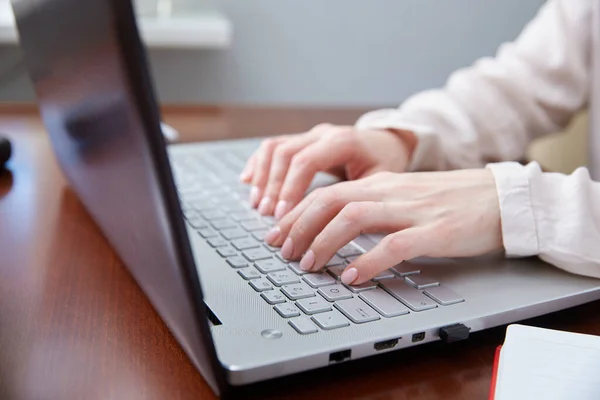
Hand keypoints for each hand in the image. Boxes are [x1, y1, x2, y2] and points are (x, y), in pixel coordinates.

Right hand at [240, 124, 415, 218]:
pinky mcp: (301, 140)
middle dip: (273, 187)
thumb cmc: (386, 164)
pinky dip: (258, 164)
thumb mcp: (381, 181)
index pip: (306, 161)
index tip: (282, 214)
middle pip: (285, 154)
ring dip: (262, 176)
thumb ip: (356, 197)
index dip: (291, 188)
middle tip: (267, 214)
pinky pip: (273, 147)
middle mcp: (323, 133)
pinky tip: (248, 181)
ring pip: (274, 148)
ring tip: (257, 204)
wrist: (388, 143)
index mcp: (343, 140)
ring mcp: (310, 135)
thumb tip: (334, 227)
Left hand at [263, 169, 501, 284]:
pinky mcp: (434, 231)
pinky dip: (368, 262)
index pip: (326, 192)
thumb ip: (371, 206)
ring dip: (324, 242)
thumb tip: (335, 226)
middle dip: (299, 226)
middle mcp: (389, 192)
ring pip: (353, 217)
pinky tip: (352, 277)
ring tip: (309, 265)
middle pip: (331, 200)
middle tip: (283, 252)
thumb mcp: (402, 196)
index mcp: (379, 183)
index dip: (296, 214)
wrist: (498, 198)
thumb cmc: (449, 201)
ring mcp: (411, 210)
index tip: (277, 234)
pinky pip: (394, 246)